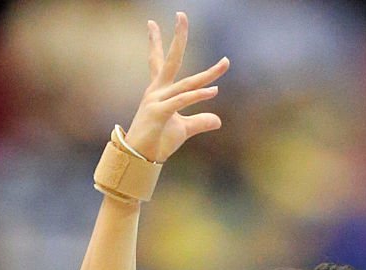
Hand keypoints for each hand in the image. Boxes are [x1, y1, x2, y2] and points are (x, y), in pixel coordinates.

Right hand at [124, 11, 229, 163]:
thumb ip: (200, 122)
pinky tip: (214, 91)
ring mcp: (156, 101)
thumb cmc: (157, 142)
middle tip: (181, 15)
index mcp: (159, 92)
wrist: (140, 159)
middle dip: (177, 37)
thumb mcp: (183, 130)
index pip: (158, 62)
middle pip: (171, 60)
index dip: (156, 42)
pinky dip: (199, 96)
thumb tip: (218, 120)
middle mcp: (156, 91)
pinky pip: (182, 101)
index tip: (152, 23)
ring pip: (186, 84)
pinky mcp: (159, 113)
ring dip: (208, 75)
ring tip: (225, 63)